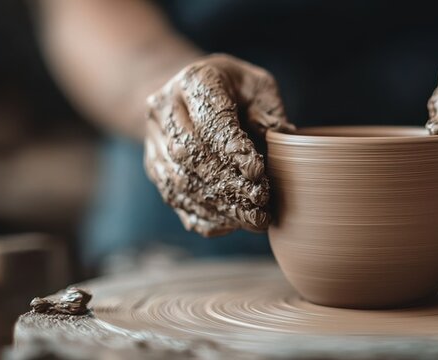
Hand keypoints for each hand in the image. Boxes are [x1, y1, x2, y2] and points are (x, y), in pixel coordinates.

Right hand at [144, 54, 294, 236]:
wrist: (193, 96)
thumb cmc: (237, 90)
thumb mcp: (259, 88)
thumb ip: (269, 114)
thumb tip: (283, 142)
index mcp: (194, 80)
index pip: (210, 119)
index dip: (233, 149)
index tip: (257, 172)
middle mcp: (164, 108)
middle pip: (190, 153)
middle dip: (227, 183)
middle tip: (260, 202)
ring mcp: (154, 139)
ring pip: (180, 180)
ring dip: (218, 205)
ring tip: (253, 219)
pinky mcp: (154, 166)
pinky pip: (174, 197)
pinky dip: (203, 215)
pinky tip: (231, 224)